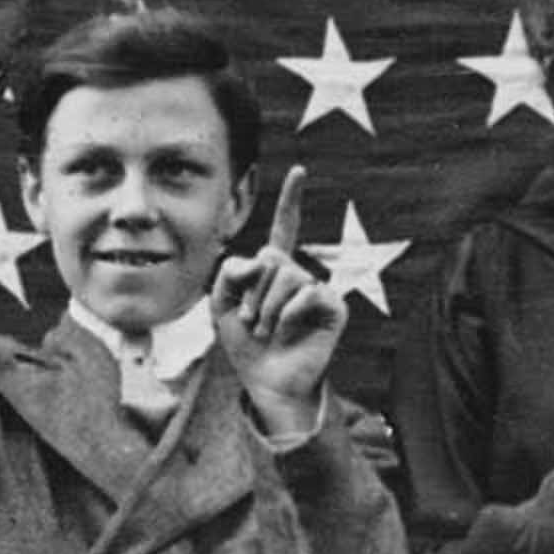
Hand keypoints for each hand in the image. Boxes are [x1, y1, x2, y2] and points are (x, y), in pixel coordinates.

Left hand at [210, 167, 346, 435]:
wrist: (267, 383)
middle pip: (272, 256)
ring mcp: (317, 289)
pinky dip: (288, 314)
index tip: (300, 170)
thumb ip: (229, 273)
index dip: (290, 200)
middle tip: (251, 320)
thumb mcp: (220, 304)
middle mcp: (298, 275)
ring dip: (266, 307)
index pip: (283, 229)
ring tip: (266, 330)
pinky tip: (286, 331)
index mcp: (273, 271)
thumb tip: (260, 259)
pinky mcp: (332, 307)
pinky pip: (307, 293)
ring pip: (286, 275)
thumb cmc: (246, 346)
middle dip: (253, 290)